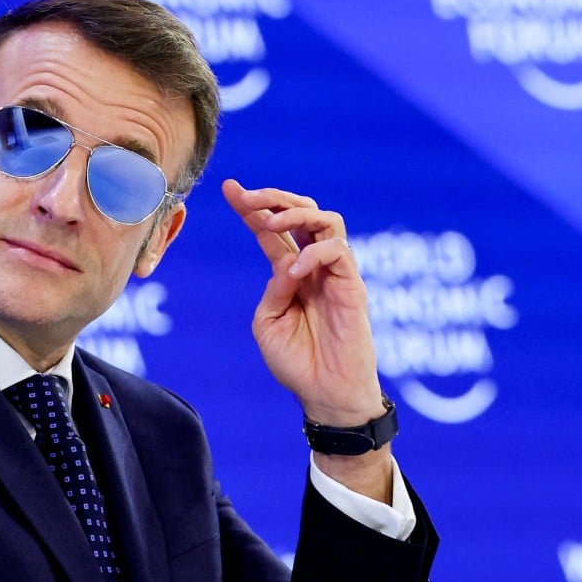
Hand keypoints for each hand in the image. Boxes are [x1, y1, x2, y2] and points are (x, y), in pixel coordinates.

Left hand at [221, 179, 383, 426]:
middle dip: (272, 198)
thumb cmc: (297, 361)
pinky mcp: (352, 285)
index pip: (269, 230)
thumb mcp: (268, 322)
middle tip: (248, 196)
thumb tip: (285, 262)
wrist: (324, 394)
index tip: (229, 187)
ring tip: (272, 222)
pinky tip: (296, 271)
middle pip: (300, 213)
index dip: (251, 207)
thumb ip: (273, 288)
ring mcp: (334, 273)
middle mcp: (312, 266)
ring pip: (325, 219)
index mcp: (288, 272)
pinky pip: (338, 251)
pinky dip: (314, 253)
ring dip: (295, 213)